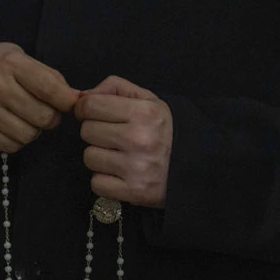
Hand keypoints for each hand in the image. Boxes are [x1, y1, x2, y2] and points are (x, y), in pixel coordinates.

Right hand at [0, 43, 78, 152]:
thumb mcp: (18, 57)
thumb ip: (48, 77)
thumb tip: (76, 99)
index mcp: (9, 63)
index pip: (50, 88)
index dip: (67, 101)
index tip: (68, 102)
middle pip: (43, 117)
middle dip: (50, 117)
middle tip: (43, 110)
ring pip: (29, 135)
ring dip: (33, 129)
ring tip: (23, 117)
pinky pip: (11, 146)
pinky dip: (16, 139)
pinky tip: (9, 125)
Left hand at [74, 76, 172, 207]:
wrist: (198, 166)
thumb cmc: (165, 130)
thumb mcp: (148, 100)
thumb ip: (115, 88)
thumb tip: (82, 96)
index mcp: (144, 112)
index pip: (90, 105)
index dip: (86, 109)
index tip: (93, 115)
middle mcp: (141, 139)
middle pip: (87, 131)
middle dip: (96, 133)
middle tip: (114, 137)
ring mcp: (137, 167)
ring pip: (89, 158)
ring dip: (99, 158)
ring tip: (119, 156)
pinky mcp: (135, 192)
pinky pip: (97, 184)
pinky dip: (105, 181)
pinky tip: (120, 175)